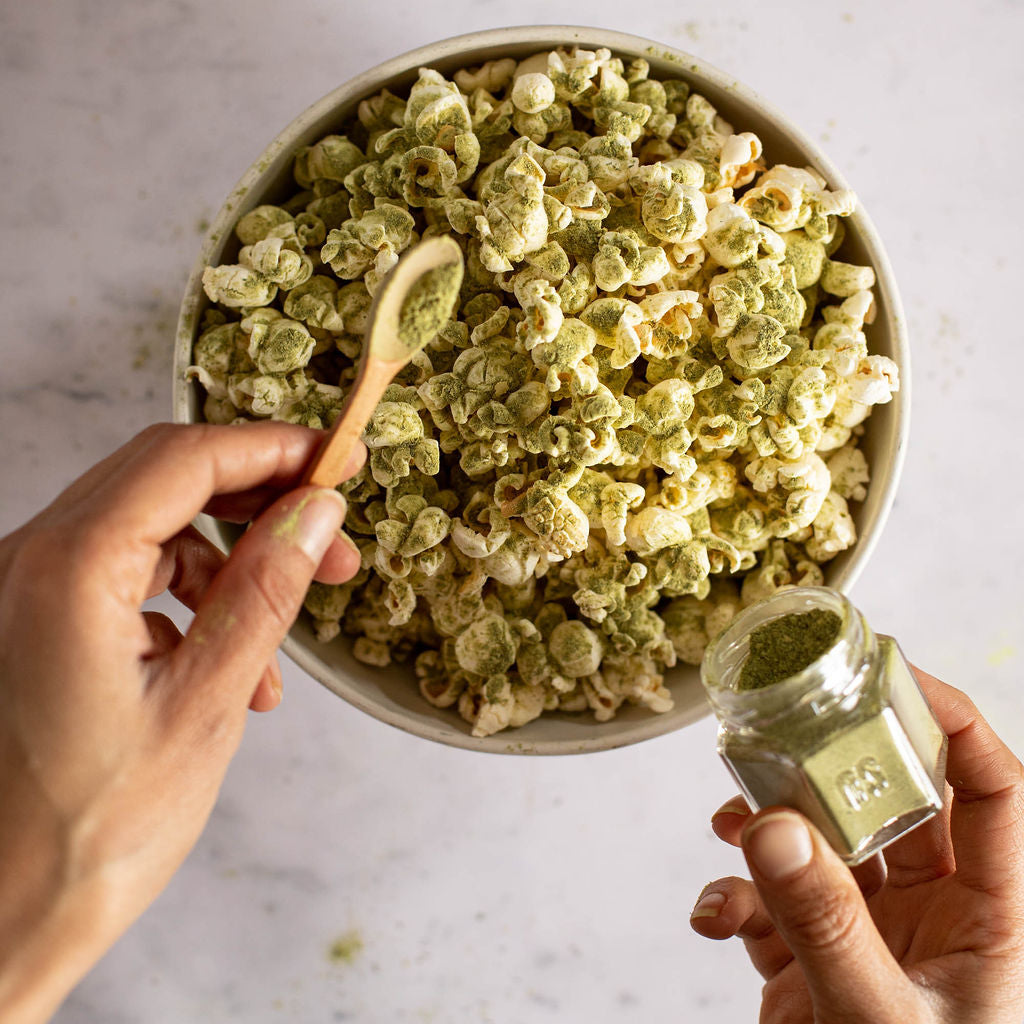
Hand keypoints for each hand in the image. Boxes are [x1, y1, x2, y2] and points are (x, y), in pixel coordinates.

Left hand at [0, 422, 364, 1023]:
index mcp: (65, 571)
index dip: (272, 449)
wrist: (3, 918)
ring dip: (229, 563)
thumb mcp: (207, 704)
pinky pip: (126, 577)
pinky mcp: (35, 621)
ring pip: (150, 530)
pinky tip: (232, 666)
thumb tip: (316, 514)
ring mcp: (25, 590)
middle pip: (163, 480)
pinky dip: (190, 602)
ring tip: (287, 631)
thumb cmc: (94, 832)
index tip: (337, 460)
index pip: (184, 460)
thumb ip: (265, 592)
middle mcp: (29, 562)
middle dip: (258, 501)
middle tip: (332, 536)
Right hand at [690, 669, 1023, 1022]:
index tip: (892, 670)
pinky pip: (771, 900)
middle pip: (888, 800)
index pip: (992, 790)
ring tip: (729, 828)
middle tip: (780, 733)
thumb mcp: (875, 1017)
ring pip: (819, 842)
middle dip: (829, 768)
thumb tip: (769, 824)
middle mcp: (933, 911)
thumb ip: (824, 924)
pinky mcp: (813, 957)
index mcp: (991, 914)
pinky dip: (734, 896)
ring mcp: (869, 931)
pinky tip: (715, 915)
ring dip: (767, 829)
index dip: (953, 720)